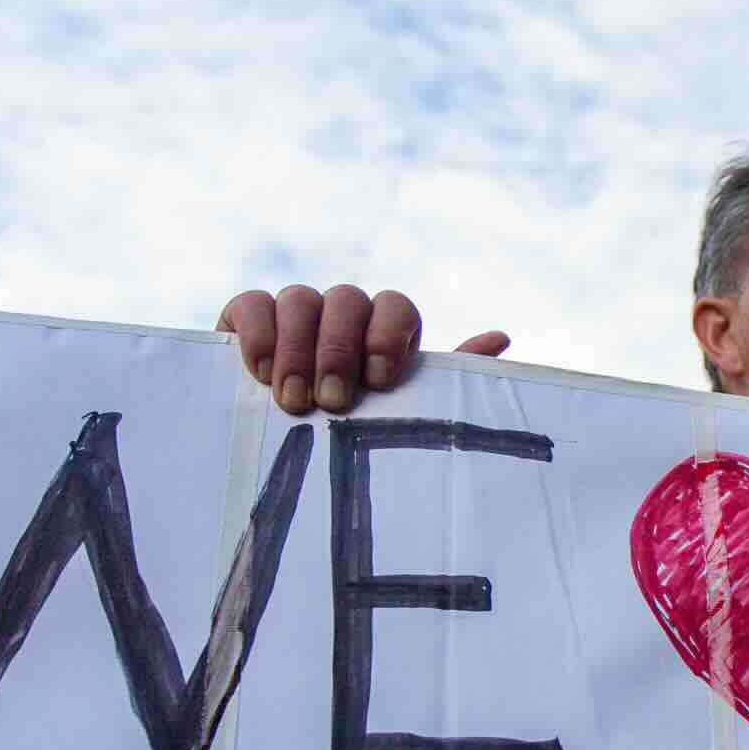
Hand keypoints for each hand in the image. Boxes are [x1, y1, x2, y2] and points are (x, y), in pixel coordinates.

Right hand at [216, 285, 510, 415]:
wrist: (285, 450)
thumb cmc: (356, 433)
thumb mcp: (402, 413)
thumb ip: (446, 378)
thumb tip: (501, 338)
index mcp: (383, 329)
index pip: (395, 306)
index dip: (389, 335)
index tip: (381, 381)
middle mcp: (340, 312)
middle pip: (345, 300)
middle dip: (338, 350)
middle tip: (333, 401)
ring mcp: (294, 312)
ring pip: (299, 299)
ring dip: (297, 350)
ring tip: (293, 401)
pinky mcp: (247, 319)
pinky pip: (252, 303)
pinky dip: (258, 333)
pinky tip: (262, 373)